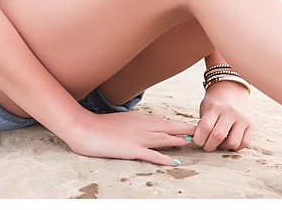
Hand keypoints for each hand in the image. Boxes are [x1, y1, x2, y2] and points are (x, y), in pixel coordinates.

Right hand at [64, 110, 197, 165]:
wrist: (82, 127)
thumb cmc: (95, 125)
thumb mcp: (115, 121)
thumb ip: (128, 124)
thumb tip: (134, 128)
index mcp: (136, 118)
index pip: (161, 121)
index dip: (174, 124)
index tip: (186, 126)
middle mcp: (141, 126)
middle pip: (167, 127)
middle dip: (184, 129)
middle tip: (199, 131)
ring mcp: (137, 137)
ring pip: (164, 138)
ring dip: (179, 140)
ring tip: (192, 142)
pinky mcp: (132, 149)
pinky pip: (152, 155)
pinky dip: (165, 158)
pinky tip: (175, 162)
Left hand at [193, 80, 252, 151]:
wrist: (232, 89)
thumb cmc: (215, 101)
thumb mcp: (205, 107)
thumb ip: (202, 123)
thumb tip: (197, 139)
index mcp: (215, 107)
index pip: (205, 128)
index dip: (199, 139)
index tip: (197, 142)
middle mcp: (230, 113)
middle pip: (218, 136)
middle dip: (209, 146)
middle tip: (206, 147)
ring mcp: (242, 119)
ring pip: (233, 142)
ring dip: (223, 148)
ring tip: (218, 144)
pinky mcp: (252, 124)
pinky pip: (245, 142)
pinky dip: (235, 147)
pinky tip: (229, 144)